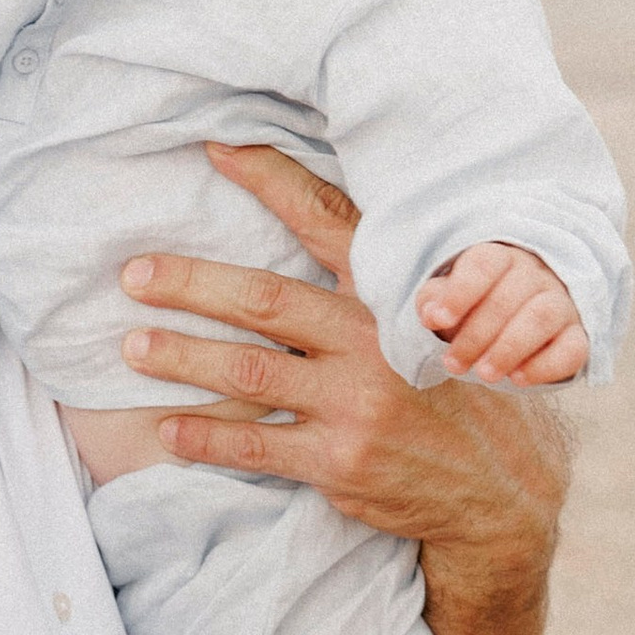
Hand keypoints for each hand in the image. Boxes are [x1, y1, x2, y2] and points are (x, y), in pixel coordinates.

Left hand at [116, 144, 574, 634]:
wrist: (501, 486)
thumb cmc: (452, 391)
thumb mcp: (432, 321)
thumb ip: (375, 280)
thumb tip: (313, 226)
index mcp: (393, 295)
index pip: (327, 220)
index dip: (270, 180)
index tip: (216, 148)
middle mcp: (373, 342)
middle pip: (265, 301)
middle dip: (191, 284)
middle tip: (134, 275)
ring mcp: (356, 405)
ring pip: (249, 373)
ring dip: (183, 357)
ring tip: (132, 346)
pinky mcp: (341, 462)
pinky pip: (256, 445)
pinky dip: (206, 437)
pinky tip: (168, 430)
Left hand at [417, 243, 589, 382]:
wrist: (523, 313)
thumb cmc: (479, 304)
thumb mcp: (451, 297)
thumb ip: (435, 299)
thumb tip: (430, 313)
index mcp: (502, 259)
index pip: (484, 264)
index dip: (460, 293)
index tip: (437, 321)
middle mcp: (536, 275)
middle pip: (508, 298)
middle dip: (476, 336)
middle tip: (454, 364)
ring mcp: (561, 303)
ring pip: (542, 317)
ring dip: (509, 348)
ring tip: (484, 374)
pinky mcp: (578, 335)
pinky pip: (572, 347)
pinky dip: (545, 365)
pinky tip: (518, 379)